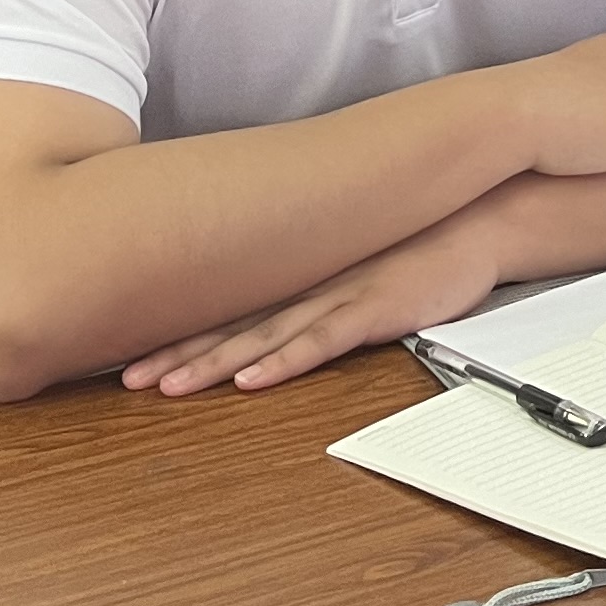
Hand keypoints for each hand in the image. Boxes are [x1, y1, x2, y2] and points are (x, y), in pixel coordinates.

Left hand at [122, 211, 508, 397]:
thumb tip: (275, 308)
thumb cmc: (420, 244)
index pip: (227, 310)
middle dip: (176, 354)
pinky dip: (285, 361)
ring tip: (167, 387)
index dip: (177, 334)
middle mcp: (310, 285)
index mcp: (301, 276)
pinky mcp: (375, 309)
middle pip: (232, 325)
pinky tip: (253, 379)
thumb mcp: (357, 262)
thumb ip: (317, 285)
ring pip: (264, 336)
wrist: (480, 219)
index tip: (127, 356)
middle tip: (125, 379)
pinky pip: (323, 340)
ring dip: (214, 362)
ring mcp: (340, 296)